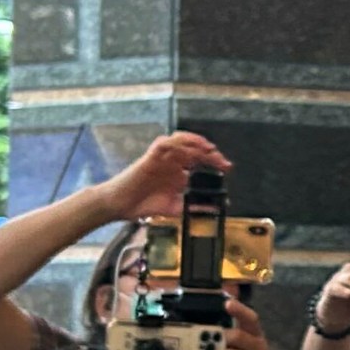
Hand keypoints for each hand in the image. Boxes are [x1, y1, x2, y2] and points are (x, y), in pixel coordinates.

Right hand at [92, 132, 231, 222]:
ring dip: (196, 143)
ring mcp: (162, 158)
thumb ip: (194, 206)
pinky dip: (176, 143)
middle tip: (222, 161)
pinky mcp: (150, 157)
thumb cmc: (145, 205)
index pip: (201, 161)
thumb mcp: (176, 208)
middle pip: (194, 149)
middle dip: (210, 153)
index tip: (227, 168)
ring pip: (180, 142)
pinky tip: (186, 148)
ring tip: (208, 150)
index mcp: (180, 172)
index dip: (215, 162)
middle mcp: (173, 162)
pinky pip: (163, 144)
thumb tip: (216, 207)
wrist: (122, 206)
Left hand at [220, 298, 286, 349]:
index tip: (228, 303)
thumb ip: (232, 334)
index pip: (251, 319)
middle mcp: (260, 347)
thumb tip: (215, 313)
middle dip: (221, 338)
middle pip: (239, 336)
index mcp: (256, 336)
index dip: (240, 310)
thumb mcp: (243, 348)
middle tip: (205, 342)